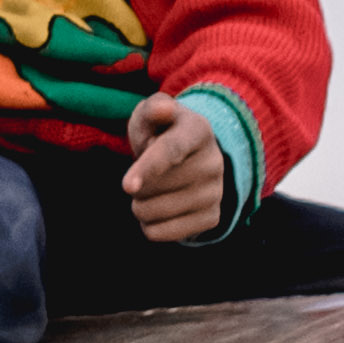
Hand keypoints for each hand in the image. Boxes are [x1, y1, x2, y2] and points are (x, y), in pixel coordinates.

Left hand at [120, 102, 238, 244]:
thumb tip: (162, 110)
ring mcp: (216, 192)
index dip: (148, 168)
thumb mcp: (151, 115)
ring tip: (152, 189)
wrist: (191, 158)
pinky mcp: (211, 218)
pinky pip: (159, 233)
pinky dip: (149, 224)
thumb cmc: (161, 132)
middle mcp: (213, 162)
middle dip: (135, 183)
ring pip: (152, 212)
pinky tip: (159, 208)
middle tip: (144, 172)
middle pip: (153, 187)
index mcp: (198, 130)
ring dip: (140, 204)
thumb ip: (151, 109)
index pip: (171, 151)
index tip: (127, 186)